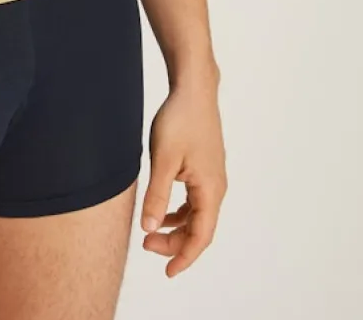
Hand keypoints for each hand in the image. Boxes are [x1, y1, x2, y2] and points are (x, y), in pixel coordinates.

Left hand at [139, 78, 226, 276]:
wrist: (193, 90)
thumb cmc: (180, 120)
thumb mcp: (163, 160)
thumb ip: (157, 196)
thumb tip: (149, 227)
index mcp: (210, 189)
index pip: (201, 236)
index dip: (184, 257)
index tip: (167, 272)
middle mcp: (216, 187)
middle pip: (199, 228)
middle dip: (174, 242)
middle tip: (147, 245)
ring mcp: (212, 177)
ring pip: (197, 215)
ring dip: (176, 227)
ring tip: (151, 232)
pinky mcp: (205, 167)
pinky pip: (195, 200)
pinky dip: (180, 211)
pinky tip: (163, 210)